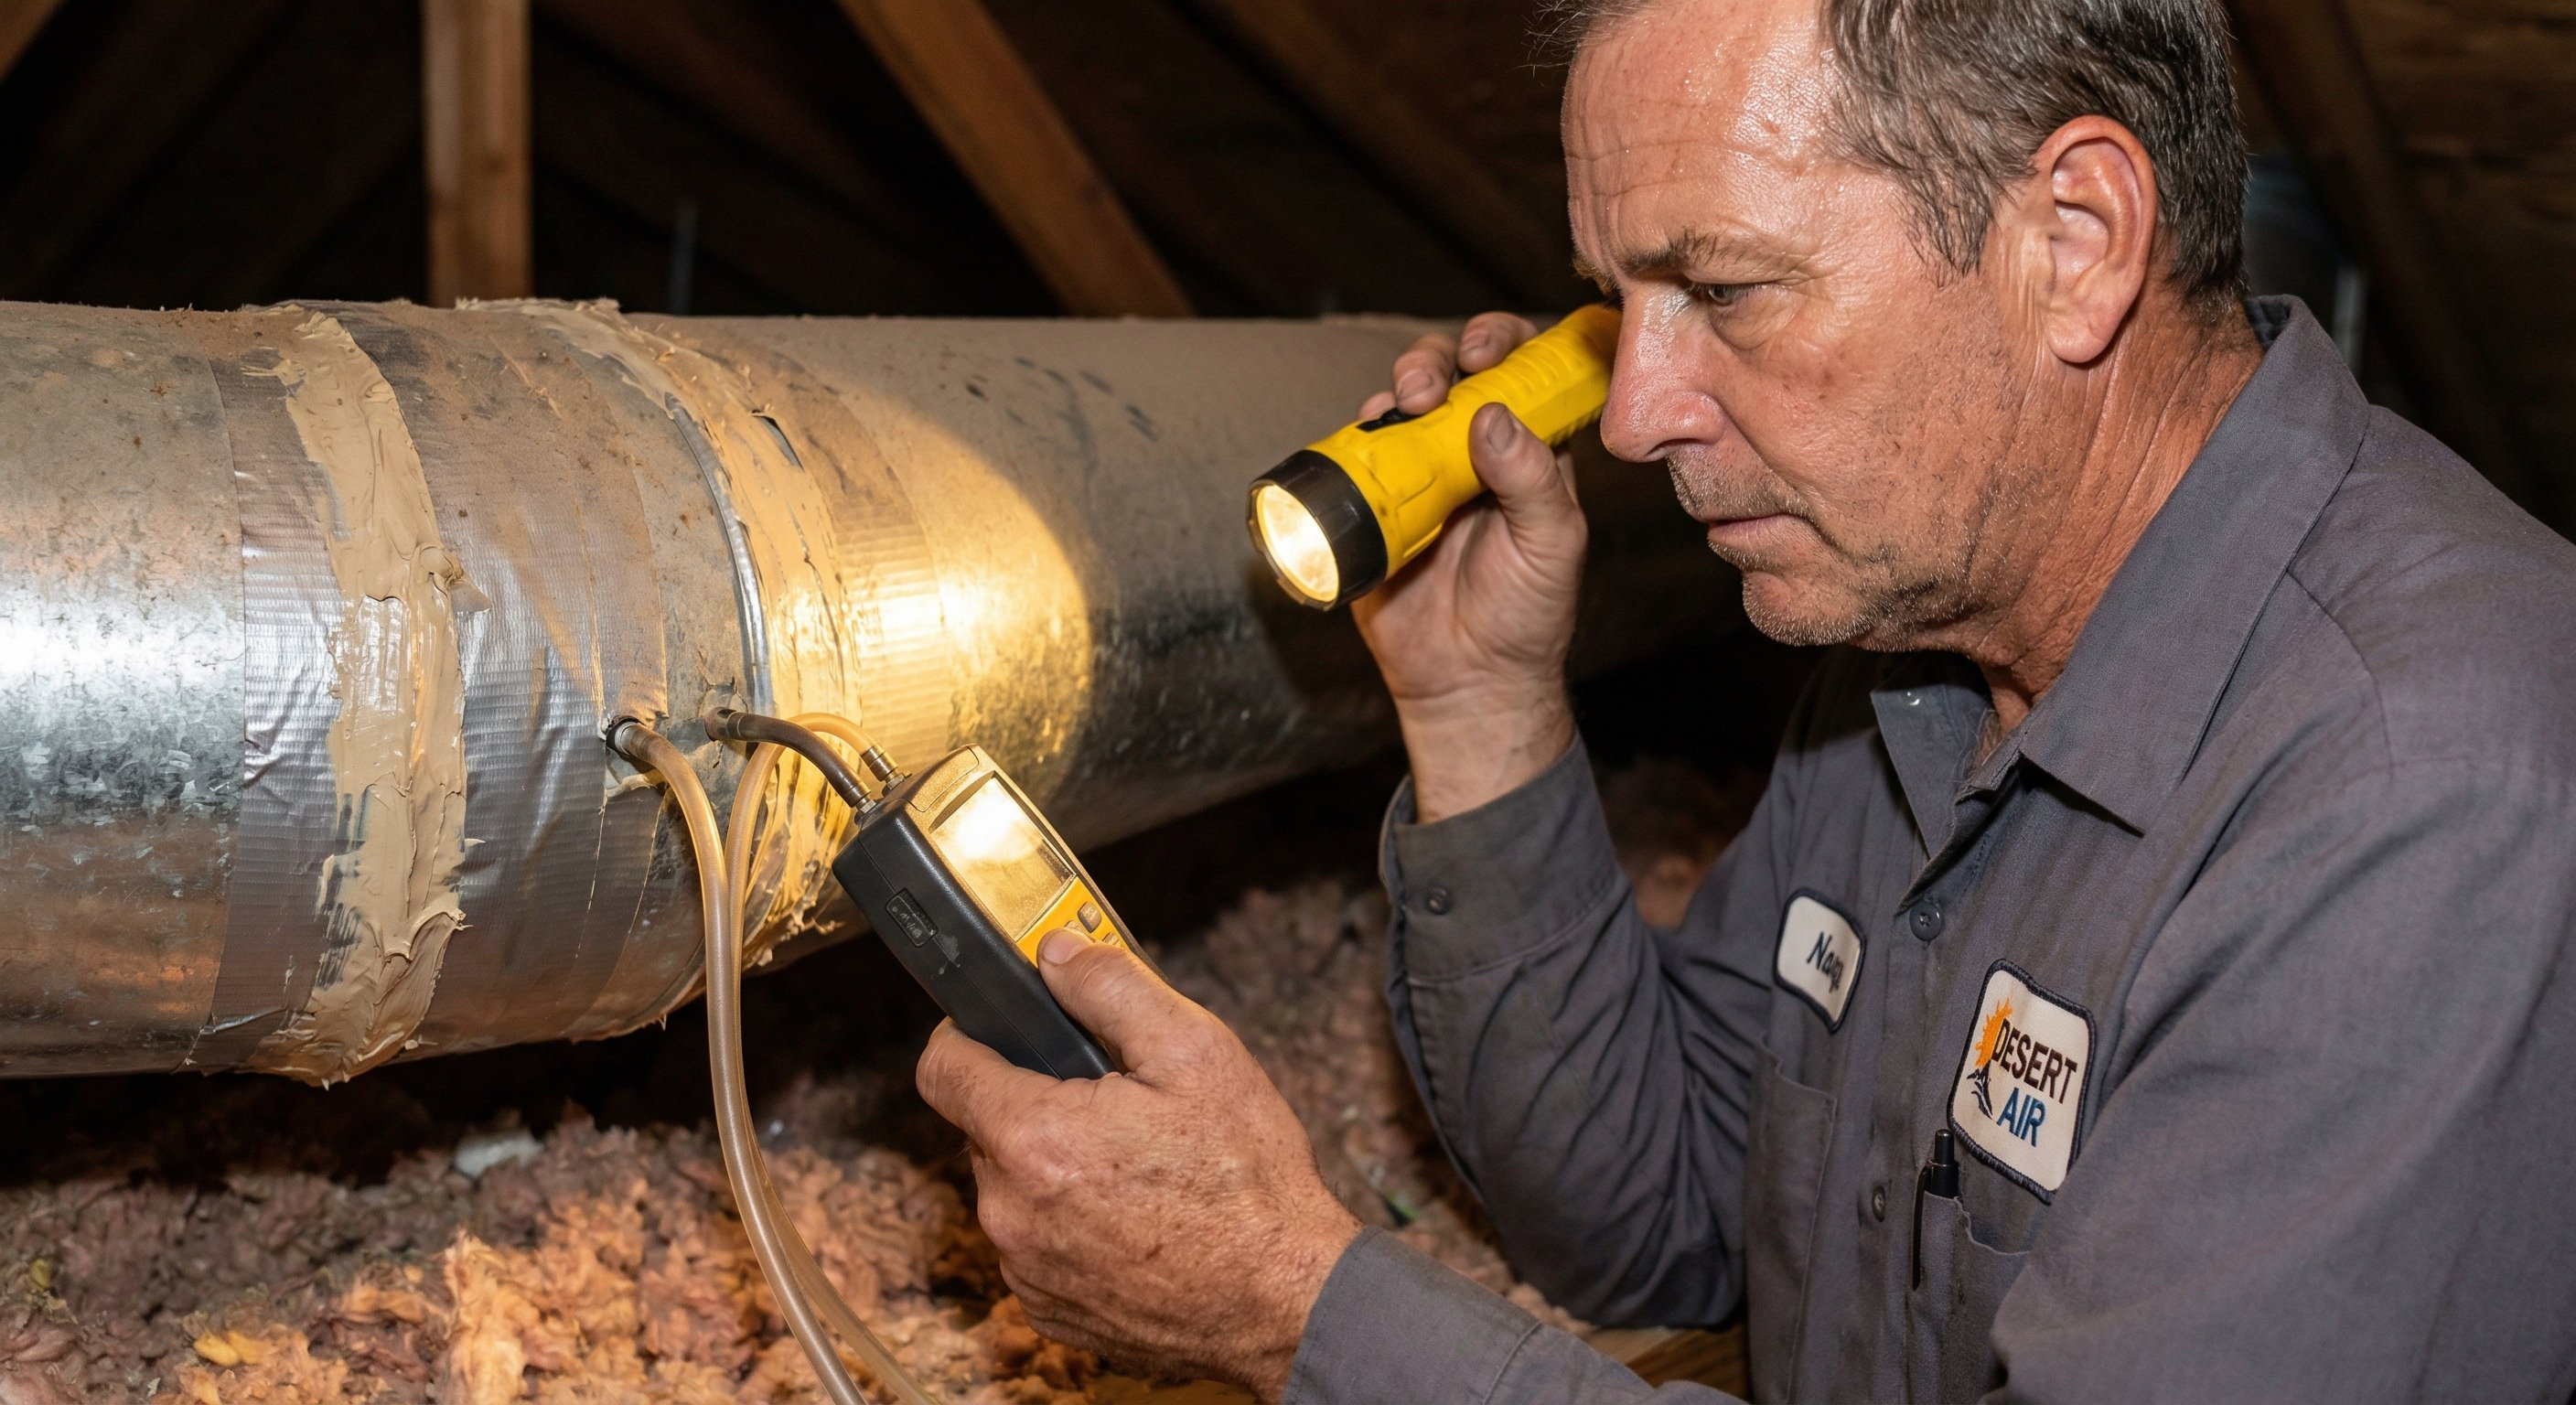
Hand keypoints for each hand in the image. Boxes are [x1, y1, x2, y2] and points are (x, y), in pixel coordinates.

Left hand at [916, 931, 1361, 1400]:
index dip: (968, 1036)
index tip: (1001, 1031)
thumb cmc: (1249, 1182)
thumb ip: (1112, 988)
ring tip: (1136, 1169)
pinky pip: (1036, 1246)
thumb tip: (1053, 954)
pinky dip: (1070, 1227)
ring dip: (1054, 1170)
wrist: (1286, 1304)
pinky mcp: (1048, 1310)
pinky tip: (1135, 1221)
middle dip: (1036, 1105)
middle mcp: (1010, 1212)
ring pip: (1013, 1190)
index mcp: (1034, 1139)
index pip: (942, 1069)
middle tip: (1113, 1104)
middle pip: (985, 1129)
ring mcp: (1026, 1269)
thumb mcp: (1197, 1052)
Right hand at [1351, 312, 1584, 822]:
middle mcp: (1471, 450)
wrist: (1467, 682)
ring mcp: (1419, 474)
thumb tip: (1492, 416)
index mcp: (1527, 449)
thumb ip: (1532, 480)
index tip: (1487, 350)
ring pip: (1400, 403)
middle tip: (1429, 387)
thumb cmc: (1525, 614)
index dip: (1502, 341)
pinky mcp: (1375, 504)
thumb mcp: (1552, 546)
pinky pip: (1357, 454)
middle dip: (1435, 359)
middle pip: (1450, 372)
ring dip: (1395, 385)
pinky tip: (1362, 435)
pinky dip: (1354, 434)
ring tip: (1397, 406)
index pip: (1518, 370)